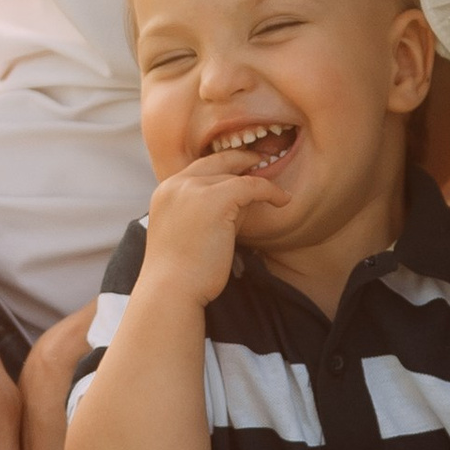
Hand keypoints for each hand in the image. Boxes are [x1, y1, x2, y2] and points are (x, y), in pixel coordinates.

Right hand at [144, 150, 282, 304]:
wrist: (172, 290)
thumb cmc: (183, 273)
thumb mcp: (192, 232)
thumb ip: (212, 210)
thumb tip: (246, 199)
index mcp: (166, 192)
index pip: (199, 169)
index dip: (224, 166)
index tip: (244, 170)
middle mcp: (176, 185)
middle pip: (215, 160)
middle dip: (242, 159)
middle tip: (263, 162)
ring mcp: (192, 189)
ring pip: (234, 175)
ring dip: (257, 182)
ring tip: (277, 193)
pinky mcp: (213, 199)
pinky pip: (251, 185)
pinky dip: (270, 191)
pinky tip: (283, 201)